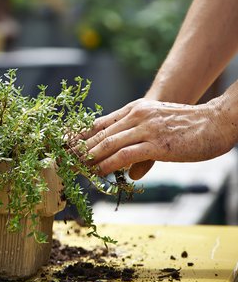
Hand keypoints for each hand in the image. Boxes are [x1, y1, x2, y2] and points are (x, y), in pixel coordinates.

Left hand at [79, 98, 235, 179]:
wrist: (217, 120)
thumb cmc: (190, 125)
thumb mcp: (158, 126)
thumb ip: (140, 145)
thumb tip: (129, 171)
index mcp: (135, 109)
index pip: (100, 122)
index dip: (80, 135)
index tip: (64, 145)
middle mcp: (136, 115)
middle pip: (99, 133)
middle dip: (79, 148)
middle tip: (63, 160)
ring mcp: (146, 128)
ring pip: (108, 143)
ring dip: (89, 157)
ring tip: (75, 169)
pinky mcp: (157, 143)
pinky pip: (125, 154)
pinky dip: (108, 163)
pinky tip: (97, 172)